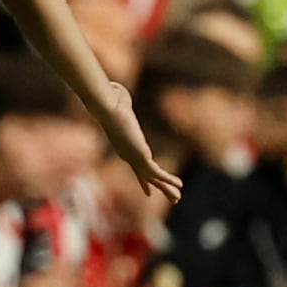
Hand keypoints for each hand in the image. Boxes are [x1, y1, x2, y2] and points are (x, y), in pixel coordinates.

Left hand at [91, 81, 181, 202]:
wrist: (108, 109)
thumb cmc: (111, 103)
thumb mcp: (118, 102)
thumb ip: (120, 99)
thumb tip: (116, 88)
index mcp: (125, 147)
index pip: (137, 167)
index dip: (144, 180)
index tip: (148, 191)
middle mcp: (129, 156)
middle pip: (146, 177)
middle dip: (158, 188)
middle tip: (171, 199)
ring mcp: (135, 158)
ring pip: (153, 178)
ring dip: (166, 188)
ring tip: (177, 198)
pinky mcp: (142, 157)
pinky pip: (157, 173)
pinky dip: (168, 180)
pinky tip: (178, 186)